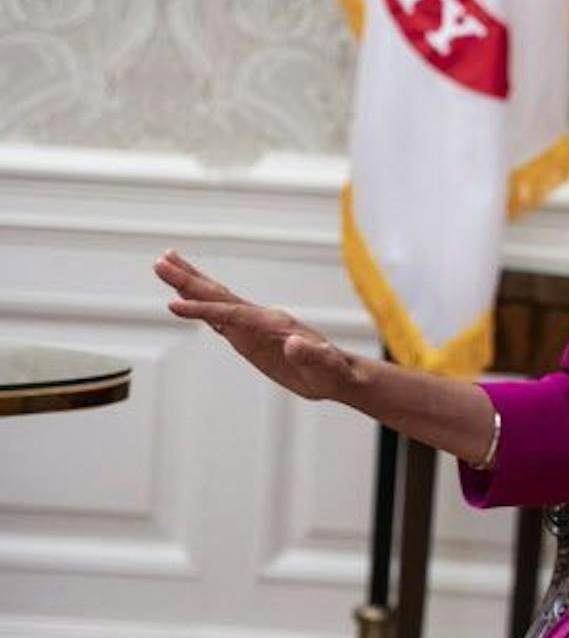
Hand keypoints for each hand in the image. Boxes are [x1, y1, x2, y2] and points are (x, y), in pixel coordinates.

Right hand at [155, 250, 362, 402]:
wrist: (341, 375)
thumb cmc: (334, 372)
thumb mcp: (326, 367)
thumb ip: (311, 355)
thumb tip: (294, 344)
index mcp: (274, 323)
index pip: (231, 313)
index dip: (203, 310)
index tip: (173, 306)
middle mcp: (262, 318)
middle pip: (219, 295)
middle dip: (189, 280)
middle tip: (159, 261)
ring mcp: (255, 325)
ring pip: (217, 300)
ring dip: (191, 284)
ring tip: (165, 265)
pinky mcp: (251, 336)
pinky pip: (220, 317)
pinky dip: (200, 305)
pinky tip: (185, 298)